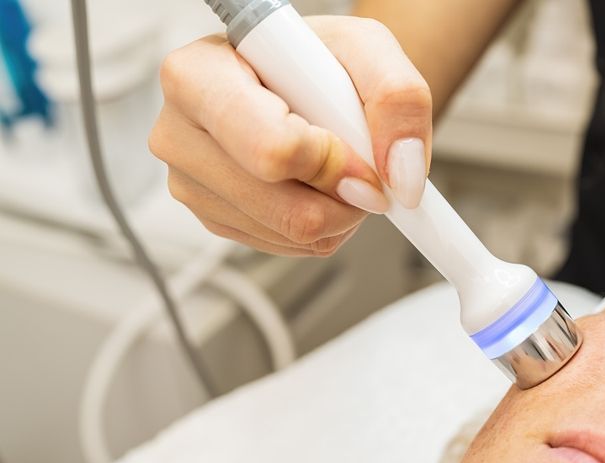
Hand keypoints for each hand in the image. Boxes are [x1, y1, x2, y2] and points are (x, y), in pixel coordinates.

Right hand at [149, 16, 431, 255]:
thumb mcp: (369, 50)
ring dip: (336, 212)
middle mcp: (179, 131)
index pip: (269, 149)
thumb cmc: (319, 60)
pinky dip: (321, 227)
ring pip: (291, 234)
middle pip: (281, 207)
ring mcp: (190, 183)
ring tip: (333, 167)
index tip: (361, 156)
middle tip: (358, 166)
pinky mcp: (214, 218)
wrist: (306, 81)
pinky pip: (289, 248)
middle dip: (342, 197)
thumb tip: (401, 176)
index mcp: (197, 74)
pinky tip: (315, 187)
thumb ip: (397, 98)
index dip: (331, 164)